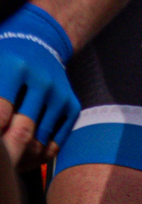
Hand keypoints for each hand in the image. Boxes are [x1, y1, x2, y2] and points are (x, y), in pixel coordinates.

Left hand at [0, 6, 78, 157]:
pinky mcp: (71, 104)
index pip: (1, 113)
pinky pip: (57, 140)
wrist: (40, 42)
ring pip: (40, 138)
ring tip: (12, 161)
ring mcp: (59, 93)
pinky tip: (28, 158)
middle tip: (3, 161)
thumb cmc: (5, 59)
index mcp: (15, 68)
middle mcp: (42, 80)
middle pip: (22, 129)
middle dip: (9, 150)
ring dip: (24, 156)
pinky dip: (42, 154)